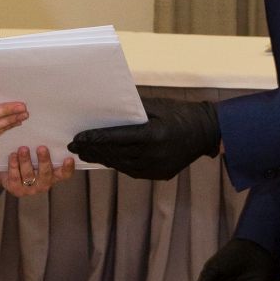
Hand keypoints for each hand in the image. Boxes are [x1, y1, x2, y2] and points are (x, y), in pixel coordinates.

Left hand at [0, 144, 75, 198]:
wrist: (9, 174)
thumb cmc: (28, 162)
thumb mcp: (38, 156)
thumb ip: (44, 149)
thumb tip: (45, 132)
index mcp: (53, 176)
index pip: (64, 174)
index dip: (68, 168)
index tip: (69, 158)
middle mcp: (43, 184)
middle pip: (46, 173)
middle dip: (44, 160)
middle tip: (42, 148)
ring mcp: (30, 189)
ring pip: (28, 175)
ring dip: (26, 161)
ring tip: (23, 149)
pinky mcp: (16, 189)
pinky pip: (15, 177)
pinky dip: (14, 165)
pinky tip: (13, 155)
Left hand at [69, 97, 220, 180]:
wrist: (205, 132)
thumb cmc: (179, 113)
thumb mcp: (155, 106)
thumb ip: (131, 109)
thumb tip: (104, 108)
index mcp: (153, 135)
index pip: (116, 138)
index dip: (94, 138)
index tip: (77, 138)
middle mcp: (154, 154)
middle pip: (115, 153)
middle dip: (93, 150)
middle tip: (74, 146)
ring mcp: (157, 167)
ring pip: (121, 165)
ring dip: (102, 159)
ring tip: (85, 154)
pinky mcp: (159, 174)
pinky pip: (132, 171)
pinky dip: (117, 164)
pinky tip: (106, 158)